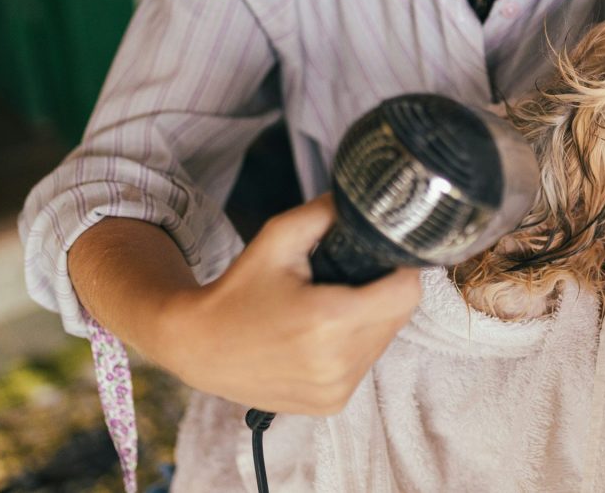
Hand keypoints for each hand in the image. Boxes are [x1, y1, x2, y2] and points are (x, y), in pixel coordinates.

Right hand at [157, 194, 421, 413]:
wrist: (198, 346)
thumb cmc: (239, 290)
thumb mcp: (278, 237)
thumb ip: (326, 213)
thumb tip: (368, 200)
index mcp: (329, 319)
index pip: (406, 292)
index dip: (400, 268)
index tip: (382, 257)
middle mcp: (337, 361)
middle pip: (398, 315)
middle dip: (384, 292)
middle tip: (350, 279)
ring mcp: (335, 388)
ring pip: (384, 341)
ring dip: (371, 320)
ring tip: (332, 307)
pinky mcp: (331, 403)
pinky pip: (365, 365)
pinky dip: (354, 347)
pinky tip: (323, 336)